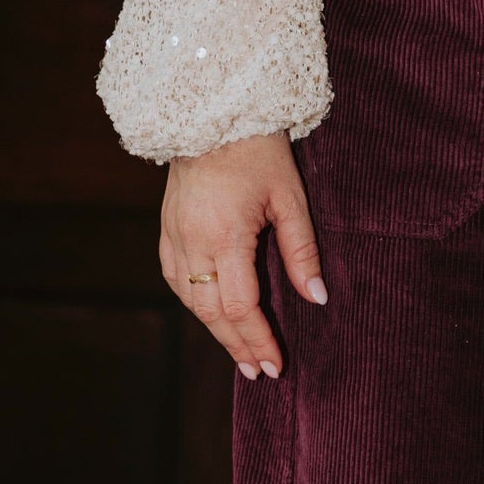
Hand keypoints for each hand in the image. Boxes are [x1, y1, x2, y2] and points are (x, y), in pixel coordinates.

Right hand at [159, 132, 325, 377]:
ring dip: (215, 330)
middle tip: (260, 372)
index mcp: (225, 236)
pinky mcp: (166, 228)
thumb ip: (302, 251)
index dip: (258, 340)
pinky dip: (194, 302)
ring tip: (241, 354)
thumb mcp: (290, 198)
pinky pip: (175, 278)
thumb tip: (317, 298)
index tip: (276, 365)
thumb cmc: (258, 151)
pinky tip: (211, 316)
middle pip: (212, 312)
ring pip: (191, 300)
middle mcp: (192, 242)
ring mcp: (174, 236)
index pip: (241, 307)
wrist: (210, 111)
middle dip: (238, 345)